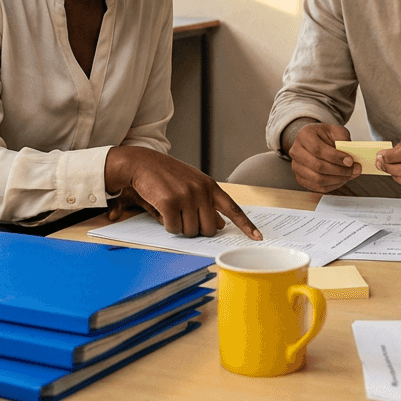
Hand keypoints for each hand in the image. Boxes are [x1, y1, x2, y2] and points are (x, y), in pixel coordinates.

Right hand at [105, 147, 260, 239]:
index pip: (233, 208)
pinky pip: (174, 228)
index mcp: (210, 186)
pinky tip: (162, 210)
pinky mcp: (170, 203)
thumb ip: (206, 203)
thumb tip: (219, 225)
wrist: (142, 163)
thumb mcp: (191, 185)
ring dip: (179, 227)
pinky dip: (167, 225)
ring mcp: (187, 196)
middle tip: (183, 218)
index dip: (246, 225)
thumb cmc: (166, 175)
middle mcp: (202, 191)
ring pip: (190, 231)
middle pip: (208, 229)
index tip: (258, 238)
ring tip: (170, 209)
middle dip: (196, 229)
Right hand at [288, 122, 358, 192]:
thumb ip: (344, 142)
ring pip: (317, 179)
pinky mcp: (300, 178)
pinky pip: (316, 187)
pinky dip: (331, 186)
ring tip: (348, 175)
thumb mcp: (336, 131)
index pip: (318, 149)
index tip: (350, 161)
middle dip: (338, 170)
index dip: (335, 157)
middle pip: (317, 166)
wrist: (315, 140)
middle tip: (353, 170)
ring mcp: (296, 166)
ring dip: (336, 179)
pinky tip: (340, 180)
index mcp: (304, 135)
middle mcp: (296, 151)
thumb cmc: (325, 136)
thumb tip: (350, 161)